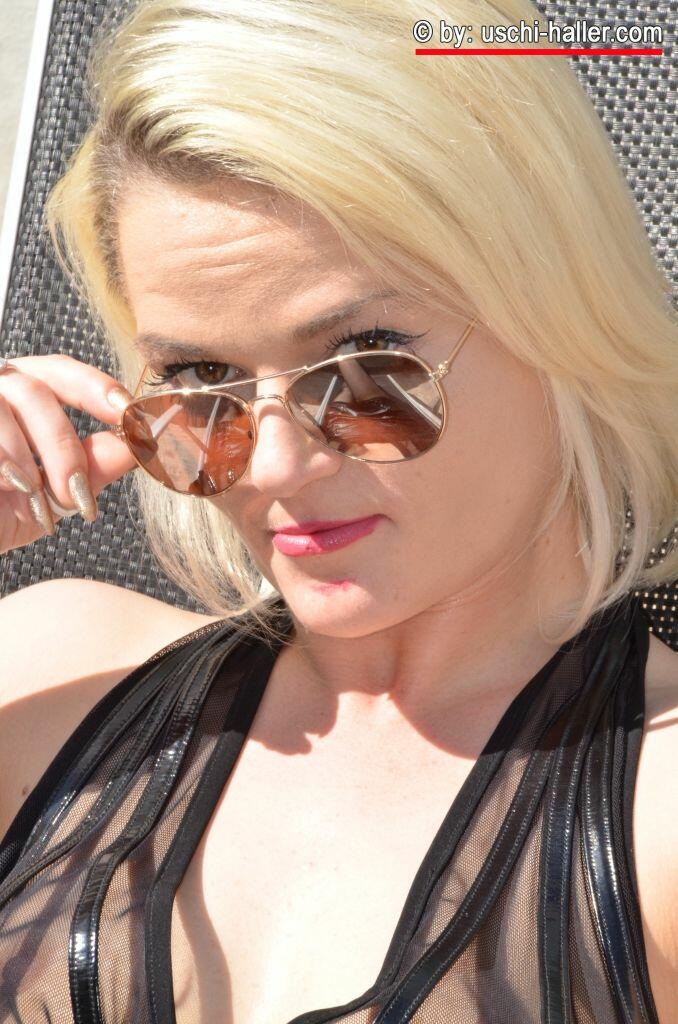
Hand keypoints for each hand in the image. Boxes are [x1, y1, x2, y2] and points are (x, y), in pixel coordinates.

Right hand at [0, 354, 137, 553]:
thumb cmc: (7, 510)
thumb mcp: (59, 492)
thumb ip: (96, 466)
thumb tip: (139, 445)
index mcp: (26, 393)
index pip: (64, 373)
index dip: (97, 387)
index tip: (129, 414)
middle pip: (37, 391)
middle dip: (64, 445)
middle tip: (79, 495)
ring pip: (13, 406)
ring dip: (35, 461)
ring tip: (39, 501)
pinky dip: (7, 465)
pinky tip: (13, 489)